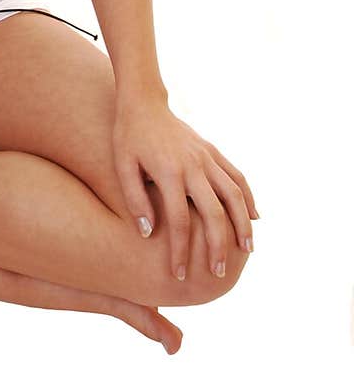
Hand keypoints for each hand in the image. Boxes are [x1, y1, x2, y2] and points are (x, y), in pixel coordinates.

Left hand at [112, 97, 257, 281]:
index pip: (180, 221)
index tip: (178, 275)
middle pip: (214, 213)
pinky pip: (237, 176)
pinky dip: (248, 198)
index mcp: (169, 172)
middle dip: (217, 246)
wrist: (143, 103)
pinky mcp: (213, 151)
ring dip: (243, 224)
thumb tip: (149, 234)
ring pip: (234, 194)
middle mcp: (193, 165)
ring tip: (247, 251)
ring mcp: (207, 157)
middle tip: (217, 273)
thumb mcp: (123, 167)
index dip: (180, 251)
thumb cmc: (127, 138)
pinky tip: (255, 218)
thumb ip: (135, 200)